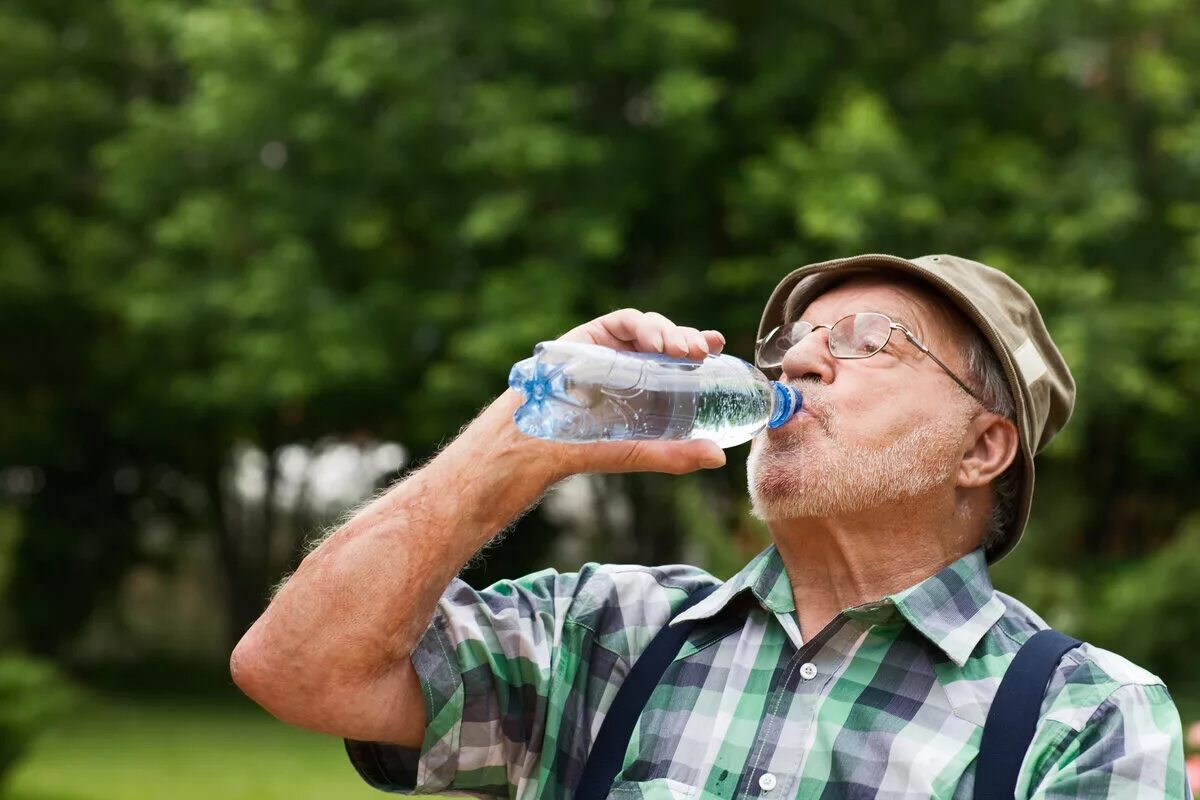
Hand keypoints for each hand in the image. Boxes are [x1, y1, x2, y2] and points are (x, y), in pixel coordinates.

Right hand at [546, 309, 729, 475]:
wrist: (541, 443)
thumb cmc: (586, 447)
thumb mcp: (640, 451)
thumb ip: (676, 454)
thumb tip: (719, 457)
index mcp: (648, 382)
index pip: (680, 356)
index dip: (701, 345)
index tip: (719, 346)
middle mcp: (632, 360)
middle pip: (668, 338)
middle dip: (688, 338)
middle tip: (703, 351)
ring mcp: (612, 346)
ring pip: (650, 326)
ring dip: (670, 332)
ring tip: (683, 350)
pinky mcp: (591, 335)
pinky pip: (623, 322)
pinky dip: (643, 327)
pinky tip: (655, 343)